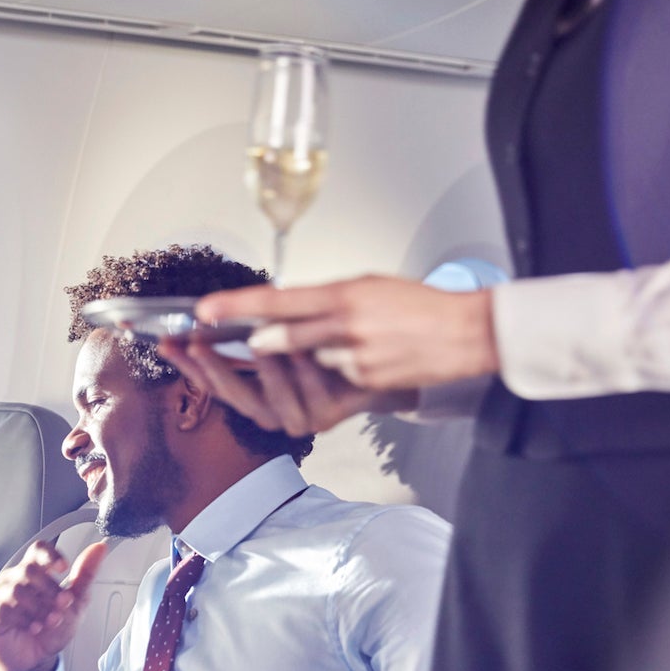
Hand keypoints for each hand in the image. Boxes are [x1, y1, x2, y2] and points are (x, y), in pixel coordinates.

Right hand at [0, 540, 108, 670]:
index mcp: (33, 572)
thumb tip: (99, 549)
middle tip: (63, 605)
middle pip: (29, 569)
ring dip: (40, 608)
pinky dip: (24, 620)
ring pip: (17, 590)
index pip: (38, 550)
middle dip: (51, 589)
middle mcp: (14, 580)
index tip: (64, 569)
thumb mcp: (76, 603)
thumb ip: (85, 576)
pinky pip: (3, 609)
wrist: (36, 659)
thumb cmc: (51, 629)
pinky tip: (33, 628)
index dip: (50, 555)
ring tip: (50, 621)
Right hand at [158, 336, 414, 437]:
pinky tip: (299, 351)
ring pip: (273, 401)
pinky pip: (312, 397)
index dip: (187, 365)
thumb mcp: (286, 331)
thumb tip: (209, 309)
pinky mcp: (329, 418)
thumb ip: (255, 328)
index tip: (167, 343)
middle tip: (198, 343)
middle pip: (234, 397)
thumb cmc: (327, 345)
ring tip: (255, 343)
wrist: (382, 361)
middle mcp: (272, 410)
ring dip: (264, 373)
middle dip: (215, 369)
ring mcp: (300, 418)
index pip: (211, 382)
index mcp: (256, 392)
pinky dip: (305, 375)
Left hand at [195, 275, 497, 391]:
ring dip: (300, 362)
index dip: (236, 306)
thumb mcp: (368, 287)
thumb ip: (325, 299)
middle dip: (255, 344)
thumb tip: (284, 306)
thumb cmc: (417, 306)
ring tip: (314, 348)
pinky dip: (333, 374)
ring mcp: (353, 358)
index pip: (278, 300)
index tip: (204, 309)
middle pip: (282, 338)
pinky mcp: (365, 383)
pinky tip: (355, 361)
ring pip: (306, 364)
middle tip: (231, 340)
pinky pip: (333, 382)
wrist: (465, 333)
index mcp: (343, 293)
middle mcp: (344, 324)